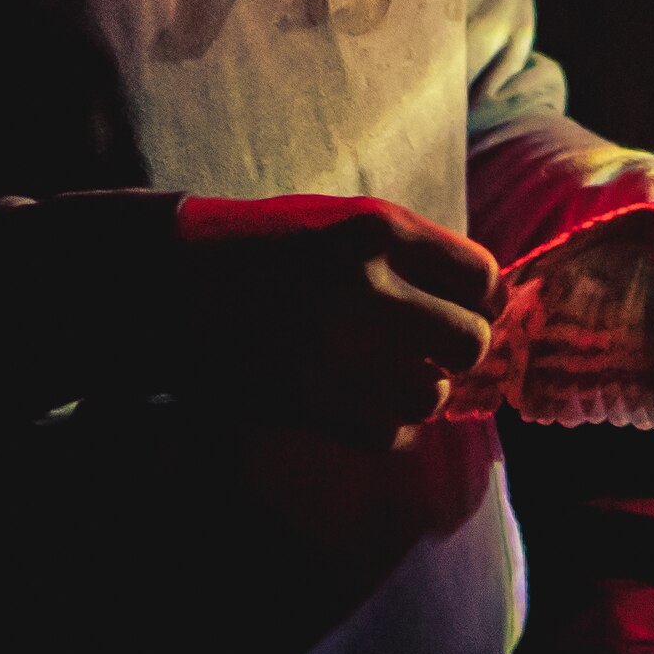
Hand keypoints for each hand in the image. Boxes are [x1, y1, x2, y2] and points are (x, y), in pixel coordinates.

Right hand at [173, 195, 499, 449]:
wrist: (171, 282)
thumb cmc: (262, 244)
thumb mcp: (341, 221)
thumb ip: (410, 252)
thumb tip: (483, 297)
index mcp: (377, 228)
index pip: (480, 276)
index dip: (481, 298)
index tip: (467, 306)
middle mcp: (368, 287)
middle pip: (470, 342)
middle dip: (459, 348)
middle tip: (432, 345)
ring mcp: (341, 350)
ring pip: (435, 395)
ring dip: (423, 389)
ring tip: (391, 371)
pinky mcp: (314, 403)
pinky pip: (392, 432)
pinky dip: (387, 422)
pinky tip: (360, 396)